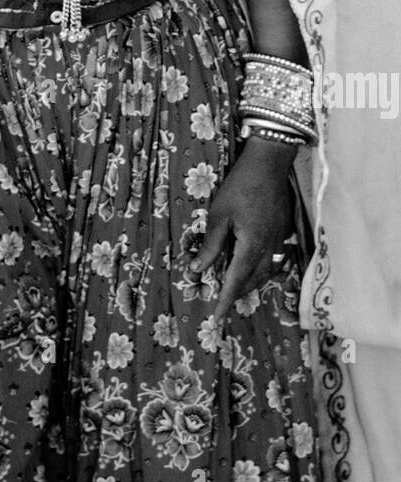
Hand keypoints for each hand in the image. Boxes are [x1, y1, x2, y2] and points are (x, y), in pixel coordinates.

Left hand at [191, 138, 295, 325]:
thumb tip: (197, 269)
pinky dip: (263, 271)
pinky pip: (274, 261)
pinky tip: (255, 266)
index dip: (225, 301)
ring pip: (265, 273)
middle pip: (253, 281)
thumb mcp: (219, 214)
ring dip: (250, 283)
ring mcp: (279, 241)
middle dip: (237, 294)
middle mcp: (269, 248)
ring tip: (235, 287)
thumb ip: (211, 245)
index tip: (217, 318)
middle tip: (221, 301)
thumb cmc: (240, 185)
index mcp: (251, 246)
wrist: (270, 163)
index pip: (236, 282)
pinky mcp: (283, 232)